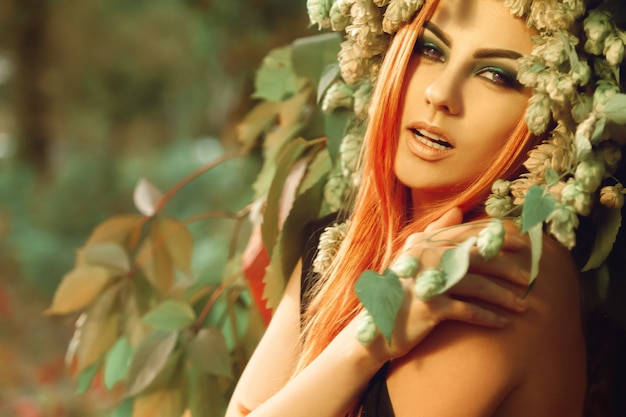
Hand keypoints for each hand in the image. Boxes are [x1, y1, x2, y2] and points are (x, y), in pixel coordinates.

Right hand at [366, 207, 528, 360]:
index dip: (496, 237)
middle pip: (478, 258)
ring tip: (524, 306)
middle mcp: (426, 257)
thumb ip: (433, 232)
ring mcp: (428, 281)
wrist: (375, 328)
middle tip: (529, 277)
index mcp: (423, 242)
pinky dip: (488, 317)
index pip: (467, 234)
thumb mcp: (411, 257)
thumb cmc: (398, 291)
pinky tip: (504, 324)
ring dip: (504, 296)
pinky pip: (468, 310)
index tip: (521, 244)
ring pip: (478, 285)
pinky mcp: (430, 306)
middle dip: (507, 267)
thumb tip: (457, 210)